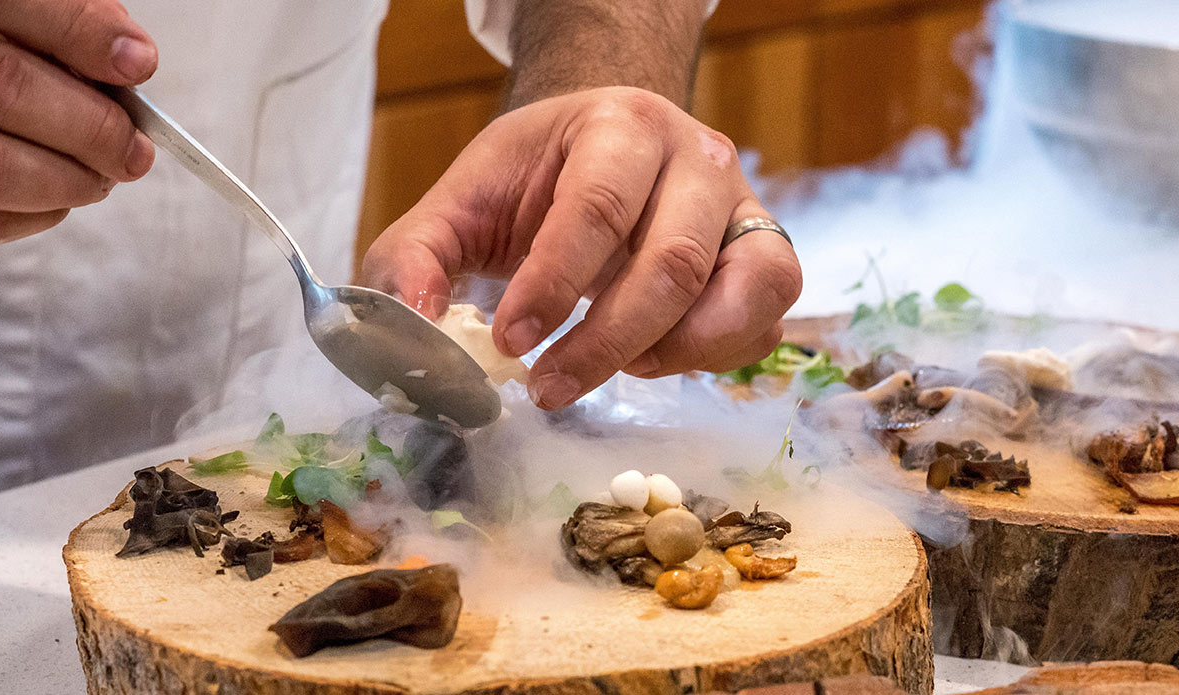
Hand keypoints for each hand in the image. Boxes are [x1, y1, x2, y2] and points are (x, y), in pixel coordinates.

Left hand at [363, 87, 802, 408]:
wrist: (607, 147)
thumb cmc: (536, 179)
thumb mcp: (462, 202)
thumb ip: (416, 258)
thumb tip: (412, 329)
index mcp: (620, 125)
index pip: (596, 207)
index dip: (553, 285)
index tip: (510, 343)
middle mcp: (698, 158)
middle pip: (673, 262)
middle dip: (606, 342)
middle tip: (547, 389)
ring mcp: (745, 207)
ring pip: (745, 292)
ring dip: (675, 353)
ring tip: (615, 371)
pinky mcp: (767, 257)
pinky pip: (765, 322)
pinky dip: (714, 357)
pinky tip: (652, 359)